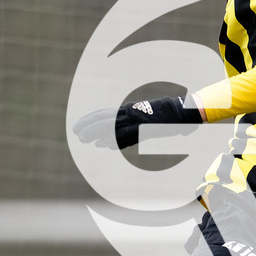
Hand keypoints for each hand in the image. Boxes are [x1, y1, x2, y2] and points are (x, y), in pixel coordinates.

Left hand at [73, 95, 200, 149]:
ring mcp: (137, 119)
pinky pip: (127, 133)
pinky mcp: (145, 127)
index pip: (104, 114)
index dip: (89, 120)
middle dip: (88, 125)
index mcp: (128, 110)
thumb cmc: (164, 116)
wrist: (181, 111)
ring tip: (84, 139)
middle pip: (104, 118)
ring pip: (112, 125)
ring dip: (97, 132)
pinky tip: (104, 145)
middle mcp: (130, 113)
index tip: (78, 126)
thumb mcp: (142, 122)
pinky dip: (115, 139)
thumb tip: (110, 143)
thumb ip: (128, 131)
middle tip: (75, 132)